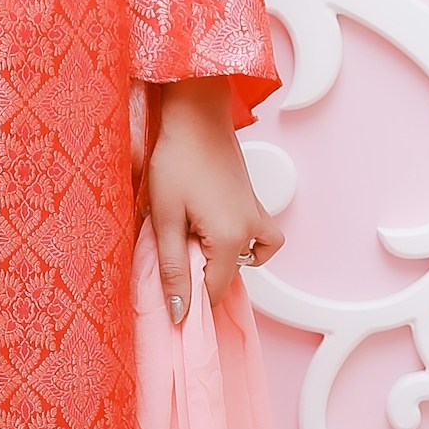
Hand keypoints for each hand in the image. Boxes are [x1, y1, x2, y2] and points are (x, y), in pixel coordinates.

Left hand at [146, 79, 283, 322]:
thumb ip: (172, 269)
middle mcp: (252, 231)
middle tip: (171, 249)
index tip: (167, 293)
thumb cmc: (177, 159)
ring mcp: (258, 216)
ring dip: (222, 262)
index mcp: (229, 239)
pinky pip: (263, 238)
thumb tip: (178, 312)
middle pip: (229, 277)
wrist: (195, 116)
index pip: (213, 292)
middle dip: (200, 276)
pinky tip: (221, 236)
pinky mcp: (255, 203)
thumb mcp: (165, 219)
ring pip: (247, 260)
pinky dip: (249, 245)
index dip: (188, 299)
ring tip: (194, 245)